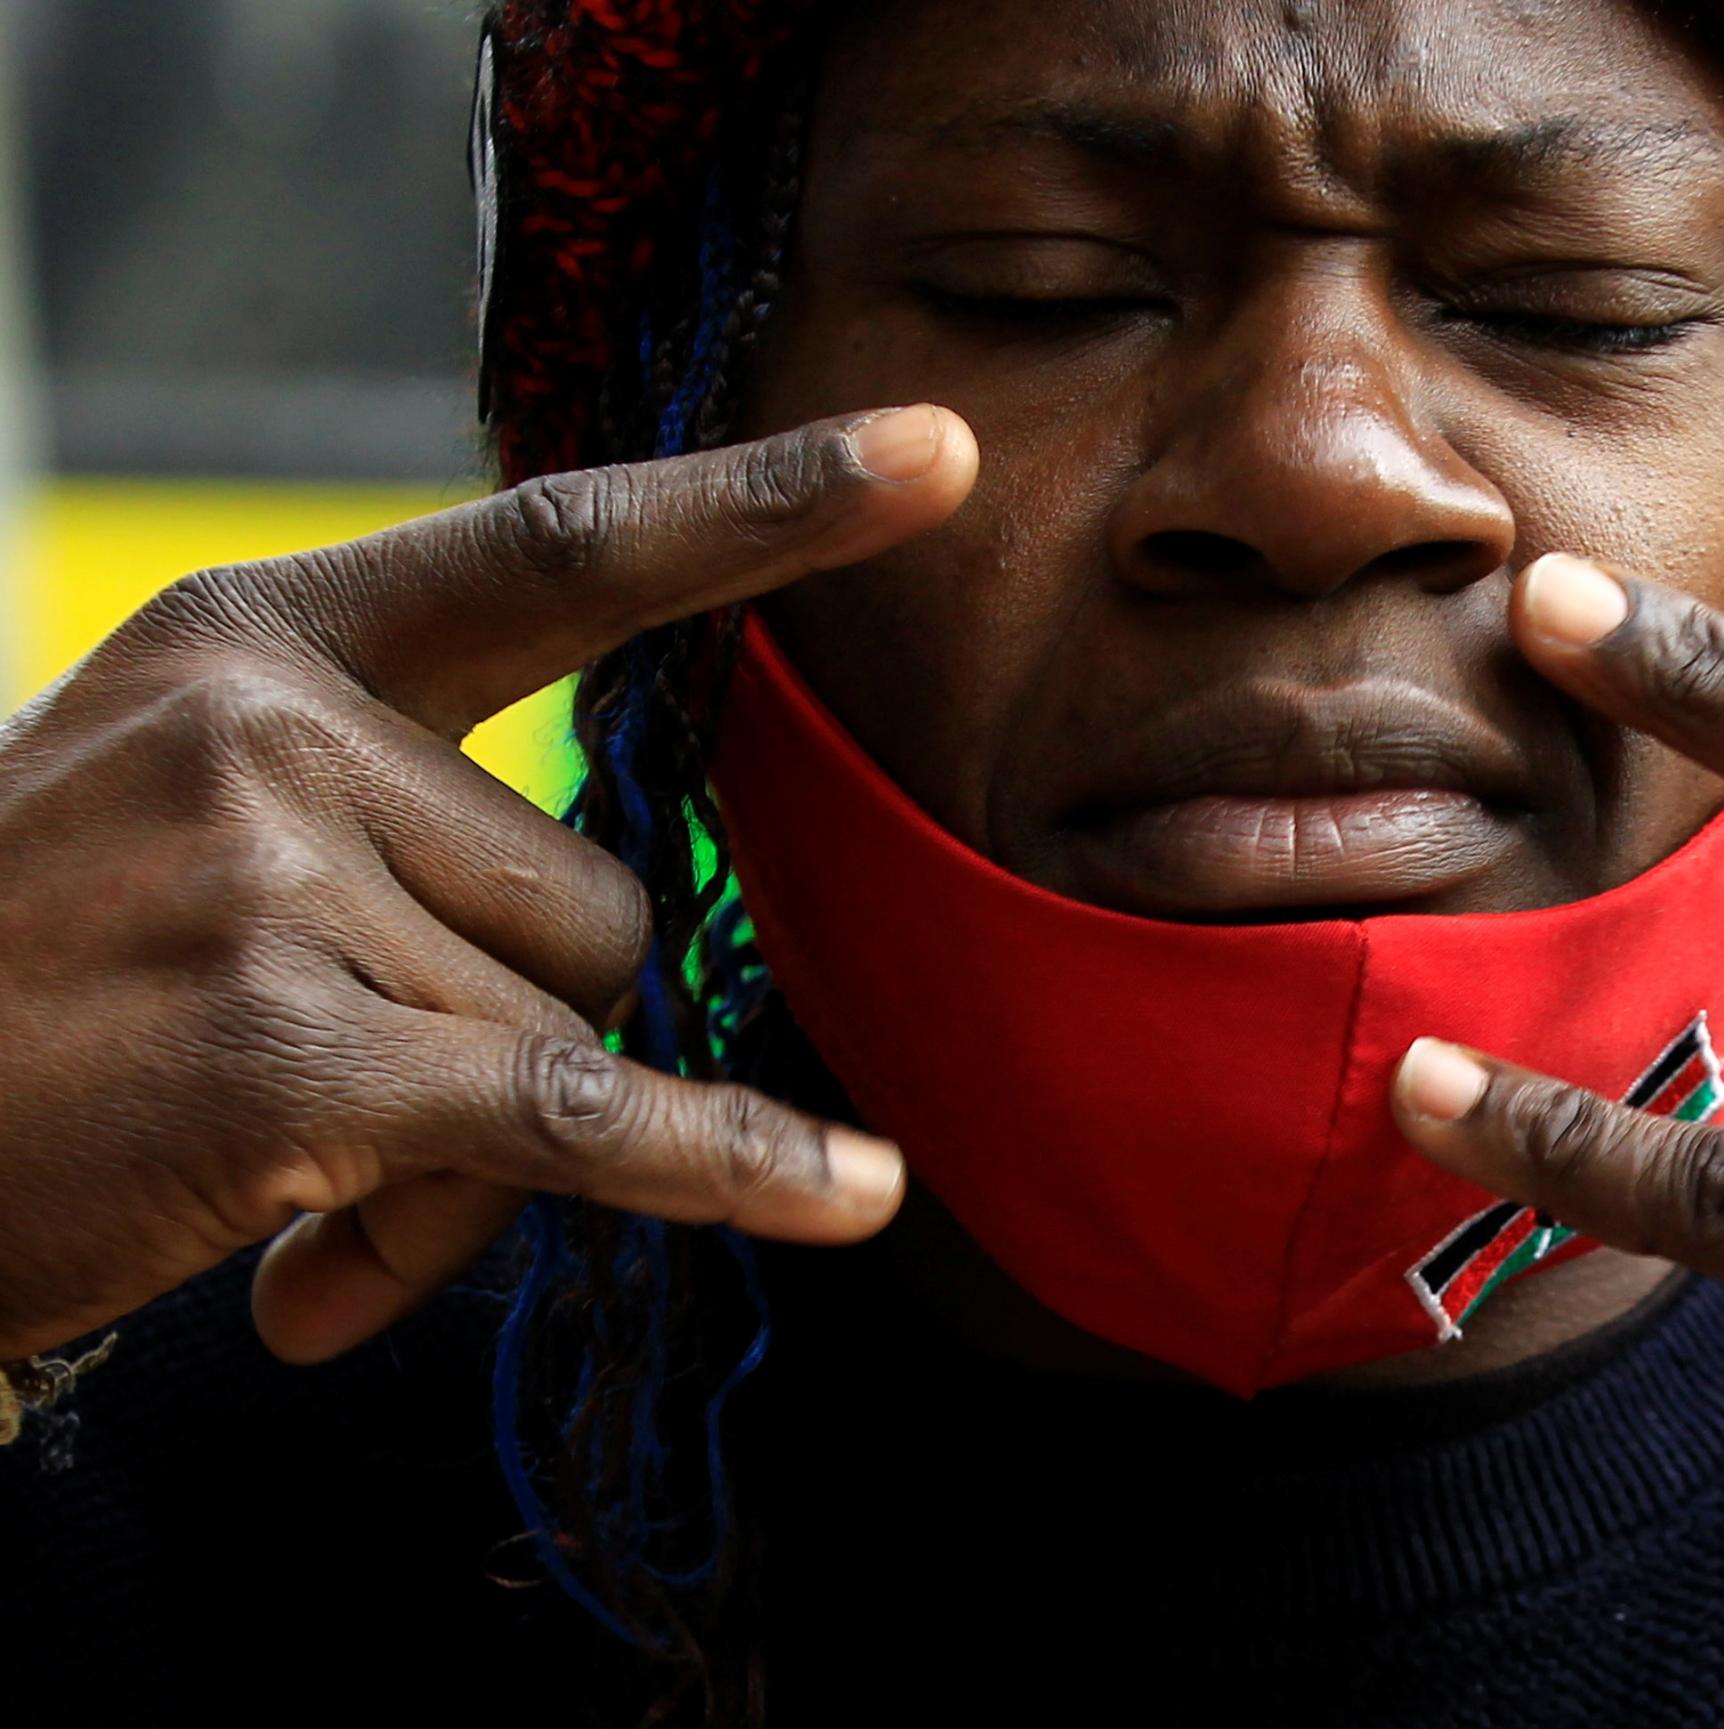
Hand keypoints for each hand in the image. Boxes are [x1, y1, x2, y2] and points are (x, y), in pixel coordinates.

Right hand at [0, 408, 978, 1366]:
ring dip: (485, 1152)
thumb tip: (627, 1059)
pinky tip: (845, 1197)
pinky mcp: (285, 1046)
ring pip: (572, 1024)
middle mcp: (272, 720)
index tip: (936, 457)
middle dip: (534, 1032)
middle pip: (598, 890)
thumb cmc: (36, 994)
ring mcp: (271, 872)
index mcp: (264, 636)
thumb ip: (412, 861)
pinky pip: (573, 1112)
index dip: (763, 509)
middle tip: (368, 1120)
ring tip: (307, 1183)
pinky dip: (714, 1168)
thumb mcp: (198, 844)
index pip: (560, 549)